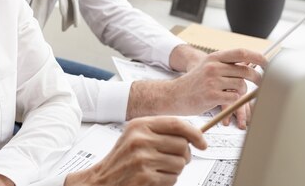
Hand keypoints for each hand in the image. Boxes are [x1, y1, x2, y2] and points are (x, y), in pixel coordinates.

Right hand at [65, 116, 206, 185]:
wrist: (102, 179)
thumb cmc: (122, 159)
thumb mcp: (137, 136)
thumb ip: (160, 131)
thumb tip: (192, 133)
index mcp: (139, 125)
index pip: (176, 123)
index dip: (194, 133)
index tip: (202, 142)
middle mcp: (140, 139)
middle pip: (182, 144)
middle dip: (184, 155)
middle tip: (173, 159)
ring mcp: (142, 158)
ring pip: (180, 163)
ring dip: (174, 169)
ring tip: (158, 169)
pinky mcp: (145, 176)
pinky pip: (173, 178)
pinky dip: (167, 181)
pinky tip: (153, 178)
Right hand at [126, 47, 266, 127]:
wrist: (175, 95)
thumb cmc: (194, 83)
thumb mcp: (208, 67)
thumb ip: (227, 65)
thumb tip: (253, 65)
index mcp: (214, 57)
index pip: (241, 53)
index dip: (258, 57)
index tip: (268, 63)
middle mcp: (213, 66)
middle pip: (246, 71)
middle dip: (258, 79)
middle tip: (262, 84)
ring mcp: (212, 80)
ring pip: (241, 86)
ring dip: (241, 92)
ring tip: (229, 93)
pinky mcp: (211, 95)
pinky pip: (234, 98)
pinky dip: (233, 101)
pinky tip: (222, 100)